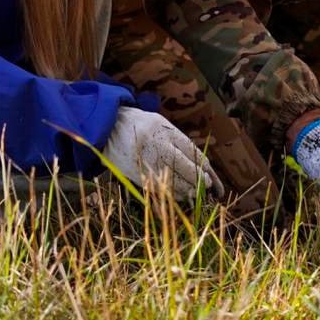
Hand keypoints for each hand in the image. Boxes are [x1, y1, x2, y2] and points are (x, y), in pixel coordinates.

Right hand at [102, 106, 222, 204]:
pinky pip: (159, 188)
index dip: (203, 166)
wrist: (109, 128)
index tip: (210, 175)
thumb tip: (201, 165)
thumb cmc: (141, 125)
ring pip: (173, 181)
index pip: (191, 152)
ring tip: (196, 193)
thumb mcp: (161, 124)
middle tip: (208, 186)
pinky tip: (181, 195)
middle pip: (185, 167)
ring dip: (187, 189)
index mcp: (164, 131)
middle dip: (199, 179)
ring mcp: (146, 161)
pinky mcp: (137, 174)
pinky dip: (172, 194)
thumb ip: (178, 141)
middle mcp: (156, 146)